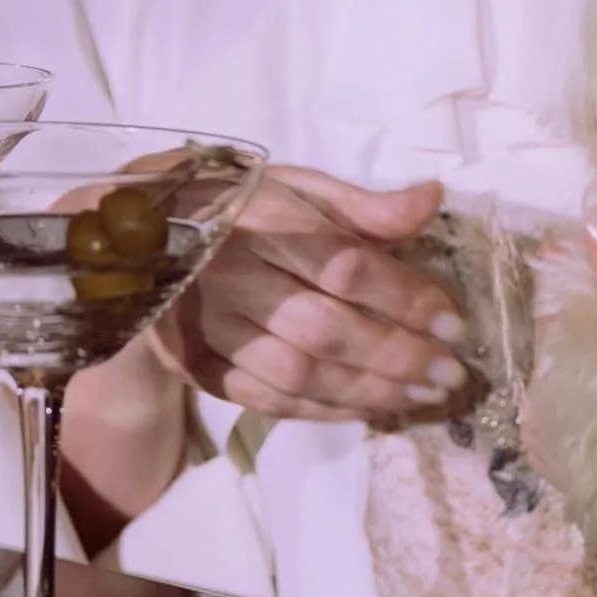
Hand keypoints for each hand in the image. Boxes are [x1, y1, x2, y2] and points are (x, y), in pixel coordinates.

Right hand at [155, 166, 468, 424]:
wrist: (142, 240)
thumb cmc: (238, 206)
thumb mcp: (296, 187)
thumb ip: (363, 204)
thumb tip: (432, 198)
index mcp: (265, 219)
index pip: (344, 265)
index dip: (404, 298)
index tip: (454, 325)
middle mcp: (235, 275)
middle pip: (324, 328)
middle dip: (396, 357)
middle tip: (449, 375)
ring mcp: (210, 326)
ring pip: (296, 373)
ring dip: (367, 392)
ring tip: (423, 397)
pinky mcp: (196, 364)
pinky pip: (266, 398)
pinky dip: (322, 410)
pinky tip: (367, 409)